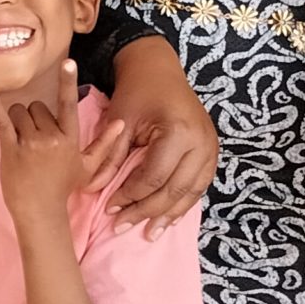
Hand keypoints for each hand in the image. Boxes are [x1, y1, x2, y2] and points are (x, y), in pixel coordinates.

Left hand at [0, 63, 93, 226]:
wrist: (40, 210)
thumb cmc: (63, 187)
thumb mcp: (88, 166)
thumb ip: (104, 143)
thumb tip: (121, 123)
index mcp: (70, 138)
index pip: (68, 104)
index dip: (68, 82)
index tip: (68, 62)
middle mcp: (51, 138)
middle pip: (37, 106)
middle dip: (33, 117)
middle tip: (34, 140)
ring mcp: (30, 143)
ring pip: (19, 111)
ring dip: (17, 120)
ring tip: (21, 141)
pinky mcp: (10, 148)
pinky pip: (1, 120)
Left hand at [103, 39, 216, 233]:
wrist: (159, 70)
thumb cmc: (137, 91)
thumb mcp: (119, 120)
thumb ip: (109, 157)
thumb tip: (92, 189)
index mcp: (178, 132)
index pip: (153, 177)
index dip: (130, 196)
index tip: (110, 209)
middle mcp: (200, 142)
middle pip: (173, 190)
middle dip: (146, 211)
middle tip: (122, 227)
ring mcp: (211, 148)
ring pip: (190, 193)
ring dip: (168, 215)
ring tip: (148, 233)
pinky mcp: (212, 151)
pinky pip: (199, 186)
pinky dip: (183, 204)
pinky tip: (168, 219)